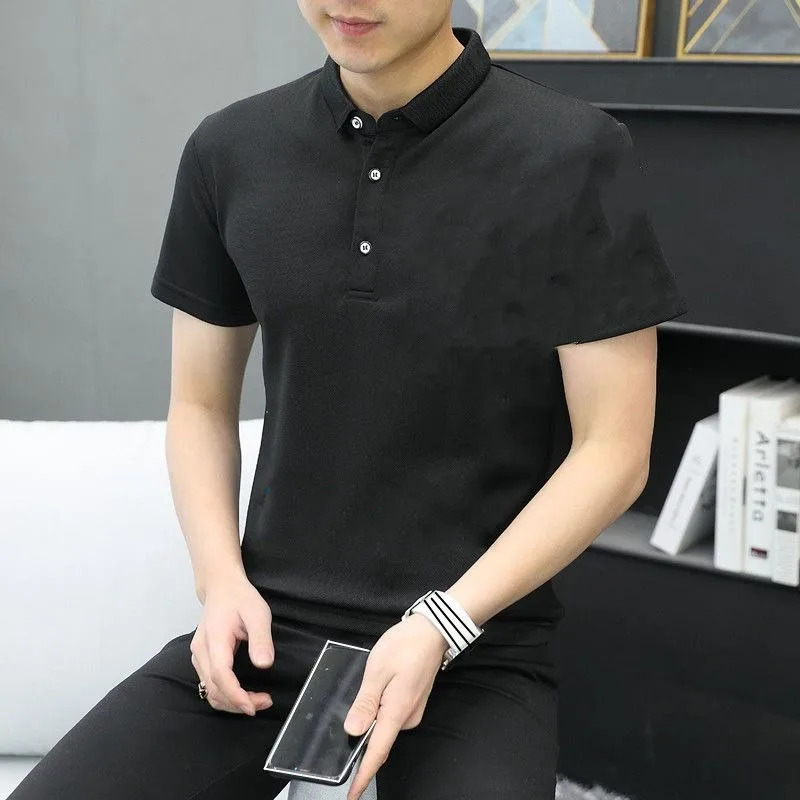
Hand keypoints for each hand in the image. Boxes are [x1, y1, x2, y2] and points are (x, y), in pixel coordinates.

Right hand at [190, 573, 274, 714]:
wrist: (221, 587)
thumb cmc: (240, 598)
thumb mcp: (258, 613)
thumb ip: (261, 638)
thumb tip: (264, 664)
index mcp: (215, 638)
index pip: (220, 675)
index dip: (236, 696)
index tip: (254, 707)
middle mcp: (201, 651)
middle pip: (214, 688)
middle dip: (238, 703)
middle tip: (264, 703)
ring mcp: (198, 656)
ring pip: (209, 690)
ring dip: (231, 702)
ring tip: (257, 701)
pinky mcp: (201, 658)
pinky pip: (209, 684)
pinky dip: (225, 695)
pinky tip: (243, 694)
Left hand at [343, 614, 448, 799]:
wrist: (433, 630)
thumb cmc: (405, 645)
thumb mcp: (378, 669)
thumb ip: (365, 702)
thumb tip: (353, 731)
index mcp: (397, 711)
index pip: (377, 752)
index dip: (363, 775)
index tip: (352, 795)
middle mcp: (407, 717)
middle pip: (379, 739)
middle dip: (361, 737)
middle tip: (347, 715)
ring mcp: (412, 711)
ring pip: (384, 725)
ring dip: (370, 719)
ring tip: (366, 689)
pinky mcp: (413, 703)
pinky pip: (391, 715)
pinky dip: (379, 711)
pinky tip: (375, 691)